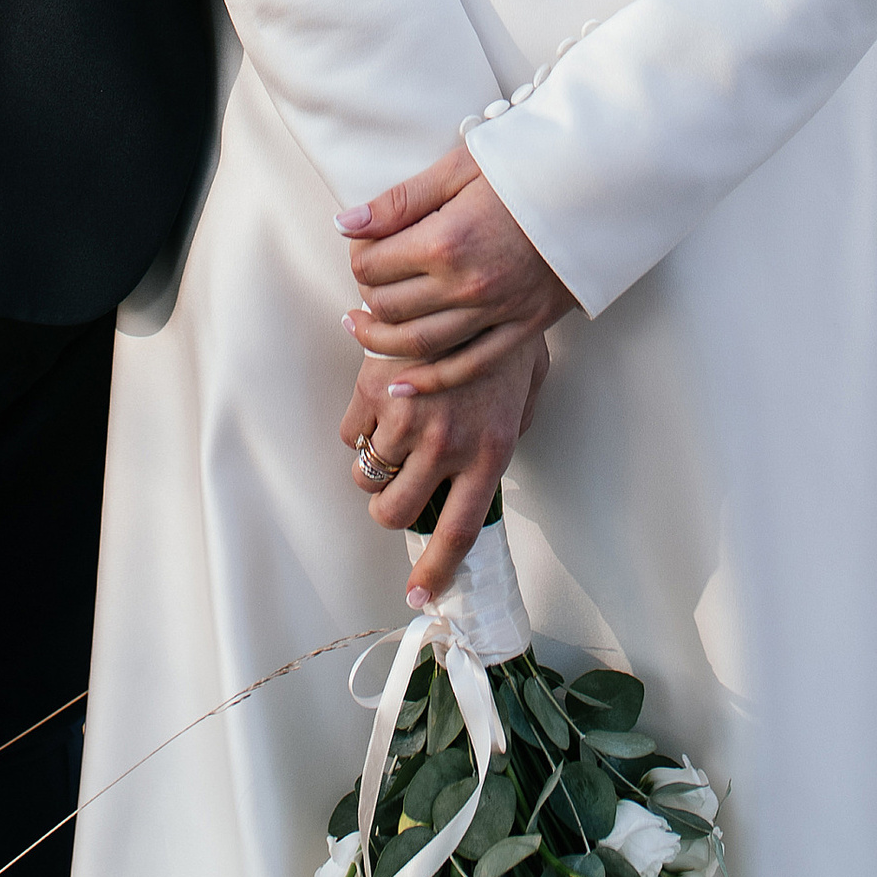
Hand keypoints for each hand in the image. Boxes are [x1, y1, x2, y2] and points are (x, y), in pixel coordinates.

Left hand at [336, 144, 575, 388]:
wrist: (597, 187)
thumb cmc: (526, 168)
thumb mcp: (458, 168)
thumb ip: (400, 201)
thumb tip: (346, 224)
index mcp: (446, 241)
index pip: (373, 265)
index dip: (357, 257)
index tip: (360, 248)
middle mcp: (467, 285)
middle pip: (389, 308)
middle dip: (365, 297)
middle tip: (363, 284)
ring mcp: (496, 312)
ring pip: (419, 345)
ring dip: (379, 342)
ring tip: (360, 328)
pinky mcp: (523, 328)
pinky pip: (468, 366)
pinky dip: (428, 381)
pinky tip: (399, 383)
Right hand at [342, 334, 549, 604]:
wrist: (476, 281)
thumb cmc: (505, 336)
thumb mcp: (526, 396)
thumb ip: (507, 436)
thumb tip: (485, 467)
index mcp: (488, 455)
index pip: (457, 534)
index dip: (434, 574)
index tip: (419, 595)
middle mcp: (445, 447)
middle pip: (395, 512)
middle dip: (390, 507)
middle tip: (397, 489)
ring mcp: (406, 421)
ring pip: (368, 476)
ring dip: (374, 466)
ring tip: (390, 436)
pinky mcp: (373, 391)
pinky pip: (350, 434)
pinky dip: (359, 428)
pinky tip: (377, 403)